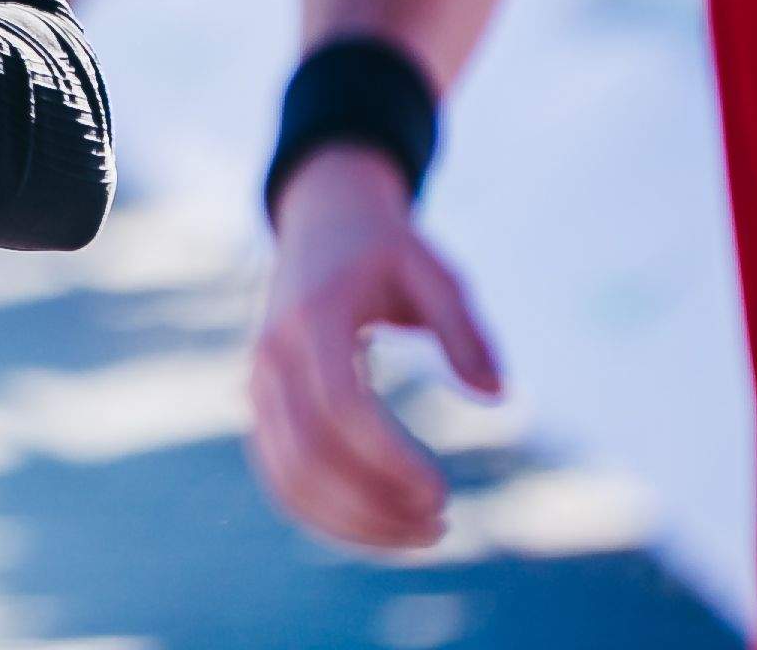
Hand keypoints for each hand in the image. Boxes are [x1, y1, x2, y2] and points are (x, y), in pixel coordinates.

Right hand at [245, 146, 503, 550]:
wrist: (319, 223)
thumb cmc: (386, 249)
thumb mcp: (434, 270)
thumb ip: (465, 329)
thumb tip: (498, 396)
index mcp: (313, 316)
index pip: (340, 407)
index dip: (389, 460)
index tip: (442, 493)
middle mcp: (272, 355)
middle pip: (309, 457)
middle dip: (373, 508)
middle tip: (443, 525)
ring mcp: (258, 384)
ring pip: (289, 479)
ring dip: (352, 524)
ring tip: (422, 535)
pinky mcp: (261, 408)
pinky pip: (282, 479)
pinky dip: (327, 517)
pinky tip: (384, 526)